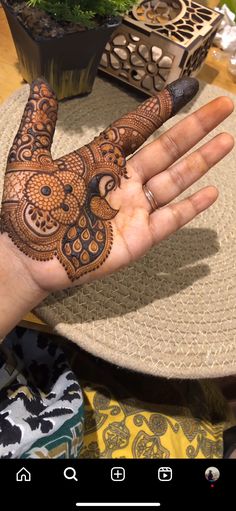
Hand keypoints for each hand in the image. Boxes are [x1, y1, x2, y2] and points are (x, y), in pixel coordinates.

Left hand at [0, 78, 233, 294]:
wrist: (27, 256)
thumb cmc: (27, 210)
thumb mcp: (28, 160)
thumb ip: (39, 124)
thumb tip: (44, 87)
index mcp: (101, 160)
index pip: (138, 128)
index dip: (160, 109)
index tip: (185, 89)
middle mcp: (123, 181)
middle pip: (166, 149)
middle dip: (196, 127)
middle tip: (224, 105)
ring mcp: (133, 209)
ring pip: (175, 179)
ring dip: (201, 160)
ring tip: (227, 139)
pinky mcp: (139, 238)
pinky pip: (171, 219)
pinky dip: (191, 207)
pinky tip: (211, 191)